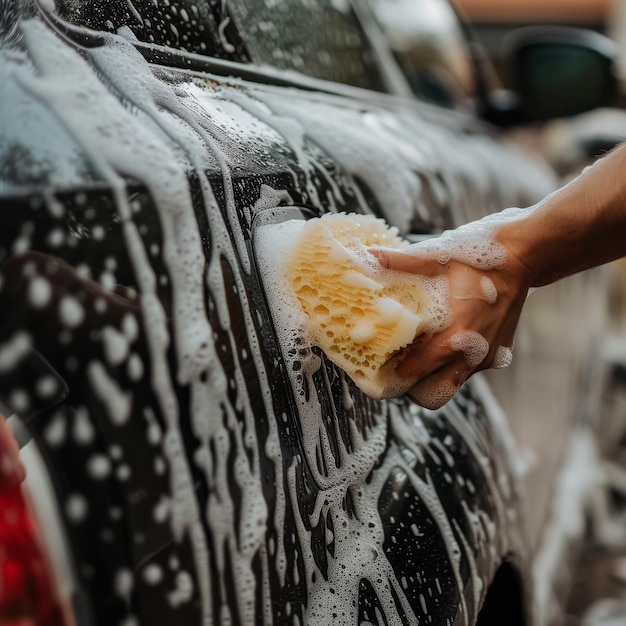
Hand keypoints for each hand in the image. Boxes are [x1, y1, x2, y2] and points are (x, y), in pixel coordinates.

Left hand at [371, 243, 531, 408]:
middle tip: (394, 371)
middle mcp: (472, 355)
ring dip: (430, 379)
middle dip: (410, 389)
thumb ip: (397, 262)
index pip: (414, 373)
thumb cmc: (478, 258)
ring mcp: (487, 357)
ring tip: (414, 359)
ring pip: (451, 385)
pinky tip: (441, 343)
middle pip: (432, 395)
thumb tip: (365, 256)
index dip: (391, 372)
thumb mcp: (433, 258)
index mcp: (454, 337)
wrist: (523, 257)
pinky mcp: (497, 354)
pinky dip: (450, 365)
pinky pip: (468, 371)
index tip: (376, 364)